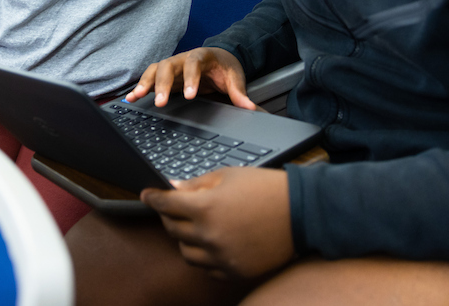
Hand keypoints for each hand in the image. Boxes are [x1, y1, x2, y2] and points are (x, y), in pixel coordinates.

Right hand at [127, 47, 255, 109]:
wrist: (218, 57)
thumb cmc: (224, 67)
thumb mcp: (234, 77)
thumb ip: (239, 92)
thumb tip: (249, 107)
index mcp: (201, 56)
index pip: (194, 64)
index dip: (190, 78)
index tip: (190, 95)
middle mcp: (183, 58)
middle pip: (169, 66)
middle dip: (163, 84)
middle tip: (160, 103)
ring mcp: (172, 65)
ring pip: (155, 70)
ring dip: (146, 83)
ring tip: (137, 97)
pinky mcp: (165, 75)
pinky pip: (149, 78)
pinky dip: (139, 87)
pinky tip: (130, 98)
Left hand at [141, 167, 293, 278]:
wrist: (301, 212)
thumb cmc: (266, 189)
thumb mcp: (228, 176)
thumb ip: (196, 184)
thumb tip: (173, 188)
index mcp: (206, 207)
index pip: (166, 204)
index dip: (153, 198)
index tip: (146, 195)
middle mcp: (210, 235)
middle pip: (172, 229)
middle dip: (168, 215)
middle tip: (172, 207)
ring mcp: (222, 257)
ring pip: (186, 252)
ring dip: (184, 238)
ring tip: (194, 226)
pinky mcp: (234, 271)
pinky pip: (206, 268)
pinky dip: (203, 256)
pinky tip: (210, 243)